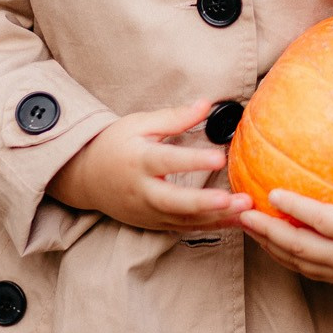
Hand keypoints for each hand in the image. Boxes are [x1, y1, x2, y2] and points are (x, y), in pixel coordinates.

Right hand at [47, 98, 253, 232]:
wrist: (86, 178)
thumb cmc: (114, 145)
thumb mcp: (139, 124)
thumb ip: (174, 117)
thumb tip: (207, 104)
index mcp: (139, 160)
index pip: (168, 161)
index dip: (194, 160)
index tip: (220, 157)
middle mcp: (143, 191)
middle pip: (176, 202)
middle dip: (208, 202)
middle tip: (236, 198)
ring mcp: (148, 212)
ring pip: (185, 220)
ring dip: (217, 217)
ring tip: (246, 210)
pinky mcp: (155, 224)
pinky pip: (186, 228)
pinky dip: (212, 226)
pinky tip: (236, 221)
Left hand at [239, 149, 332, 286]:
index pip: (322, 222)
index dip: (296, 209)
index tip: (272, 194)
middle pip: (300, 247)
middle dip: (268, 231)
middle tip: (243, 213)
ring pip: (296, 261)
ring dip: (268, 244)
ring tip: (244, 224)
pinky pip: (302, 268)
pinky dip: (280, 255)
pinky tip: (264, 239)